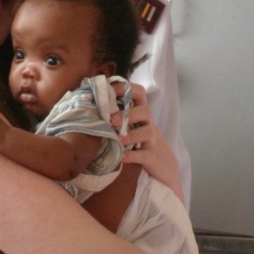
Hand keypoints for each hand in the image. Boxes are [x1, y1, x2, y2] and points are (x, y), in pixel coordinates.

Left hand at [110, 83, 183, 203]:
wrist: (164, 166)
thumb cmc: (140, 142)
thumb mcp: (132, 126)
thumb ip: (117, 115)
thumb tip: (89, 106)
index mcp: (140, 114)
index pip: (138, 93)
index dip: (125, 88)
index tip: (108, 90)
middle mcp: (148, 124)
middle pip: (145, 111)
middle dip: (128, 114)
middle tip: (111, 120)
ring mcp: (151, 140)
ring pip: (147, 132)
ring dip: (130, 135)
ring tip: (117, 139)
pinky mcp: (152, 157)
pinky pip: (143, 154)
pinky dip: (132, 156)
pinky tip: (120, 157)